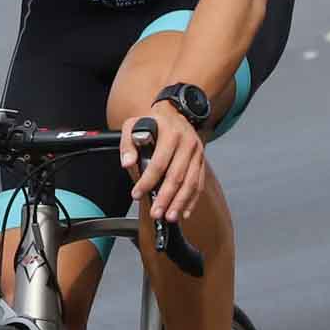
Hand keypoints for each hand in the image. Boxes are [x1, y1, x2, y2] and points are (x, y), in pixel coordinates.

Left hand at [126, 101, 211, 223]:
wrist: (176, 113)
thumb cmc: (153, 123)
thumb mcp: (134, 125)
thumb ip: (128, 144)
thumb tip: (128, 163)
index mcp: (171, 133)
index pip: (159, 162)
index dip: (148, 180)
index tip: (137, 193)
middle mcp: (188, 143)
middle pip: (177, 176)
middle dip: (166, 198)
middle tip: (155, 213)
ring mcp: (197, 153)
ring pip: (191, 182)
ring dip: (180, 203)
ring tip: (170, 216)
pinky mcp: (202, 161)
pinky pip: (199, 184)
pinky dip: (192, 200)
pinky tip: (184, 212)